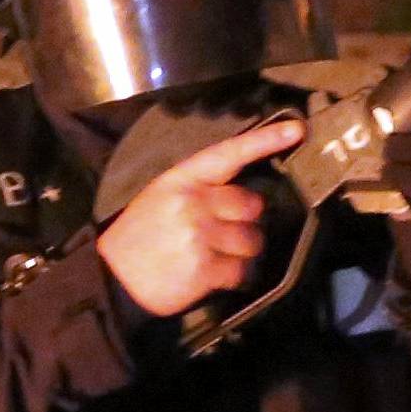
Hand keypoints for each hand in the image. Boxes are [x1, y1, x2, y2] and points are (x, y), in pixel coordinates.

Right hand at [96, 117, 301, 317]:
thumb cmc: (141, 238)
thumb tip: (244, 194)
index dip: (264, 142)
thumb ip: (200, 189)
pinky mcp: (206, 268)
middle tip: (226, 233)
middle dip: (247, 221)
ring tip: (217, 256)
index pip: (228, 154)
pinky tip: (214, 276)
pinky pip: (243, 271)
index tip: (295, 131)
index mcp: (181, 180)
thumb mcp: (160, 198)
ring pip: (254, 240)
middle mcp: (192, 203)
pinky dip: (236, 277)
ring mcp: (200, 235)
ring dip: (244, 252)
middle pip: (253, 205)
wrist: (115, 280)